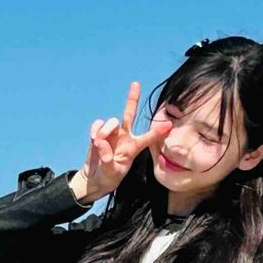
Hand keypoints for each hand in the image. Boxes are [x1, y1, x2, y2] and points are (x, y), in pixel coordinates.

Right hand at [70, 80, 172, 203]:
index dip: (157, 132)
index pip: (147, 138)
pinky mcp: (99, 133)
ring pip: (111, 122)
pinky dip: (95, 130)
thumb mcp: (110, 174)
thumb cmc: (108, 177)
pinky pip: (98, 124)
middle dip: (132, 99)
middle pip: (129, 114)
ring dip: (105, 131)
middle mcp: (124, 137)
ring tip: (99, 144)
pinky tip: (93, 139)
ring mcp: (112, 134)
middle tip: (136, 84)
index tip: (168, 124)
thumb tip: (101, 142)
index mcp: (133, 148)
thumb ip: (107, 159)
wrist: (94, 178)